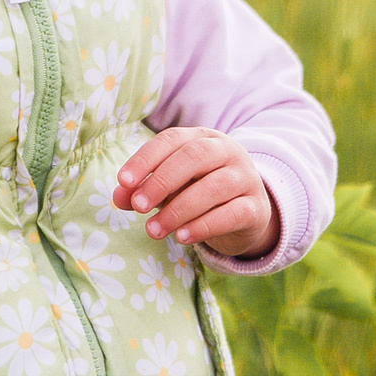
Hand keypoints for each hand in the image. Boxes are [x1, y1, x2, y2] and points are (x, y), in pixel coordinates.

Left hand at [113, 127, 278, 259]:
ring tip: (153, 230)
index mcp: (202, 137)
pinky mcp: (256, 207)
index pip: (172, 139)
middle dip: (162, 181)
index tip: (123, 181)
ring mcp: (246, 177)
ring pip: (215, 187)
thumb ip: (143, 190)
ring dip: (179, 209)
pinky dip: (204, 226)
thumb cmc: (199, 193)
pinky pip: (232, 213)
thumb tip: (119, 196)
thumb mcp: (169, 189)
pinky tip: (182, 237)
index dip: (146, 158)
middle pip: (195, 156)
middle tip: (138, 206)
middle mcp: (227, 151)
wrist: (245, 215)